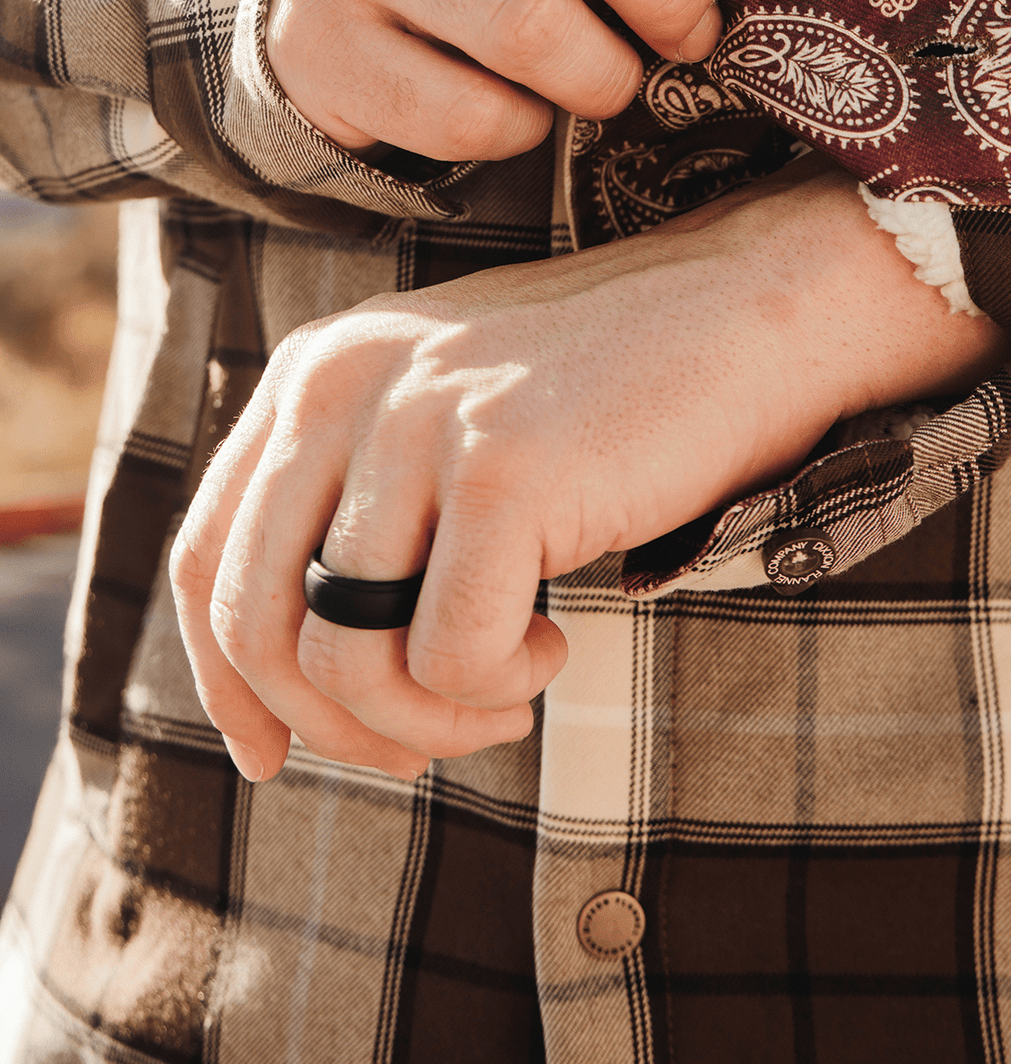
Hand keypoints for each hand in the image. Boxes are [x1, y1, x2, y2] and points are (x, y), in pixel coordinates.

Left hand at [170, 165, 1010, 781]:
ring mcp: (421, 422)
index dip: (226, 681)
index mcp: (316, 373)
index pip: (205, 556)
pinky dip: (495, 688)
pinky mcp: (504, 472)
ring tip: (505, 697)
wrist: (752, 309)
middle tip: (425, 747)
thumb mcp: (451, 428)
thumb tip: (294, 690)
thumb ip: (361, 514)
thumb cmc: (612, 392)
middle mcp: (343, 385)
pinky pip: (451, 657)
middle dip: (334, 724)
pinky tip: (553, 645)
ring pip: (344, 656)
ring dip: (426, 720)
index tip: (274, 754)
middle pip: (257, 622)